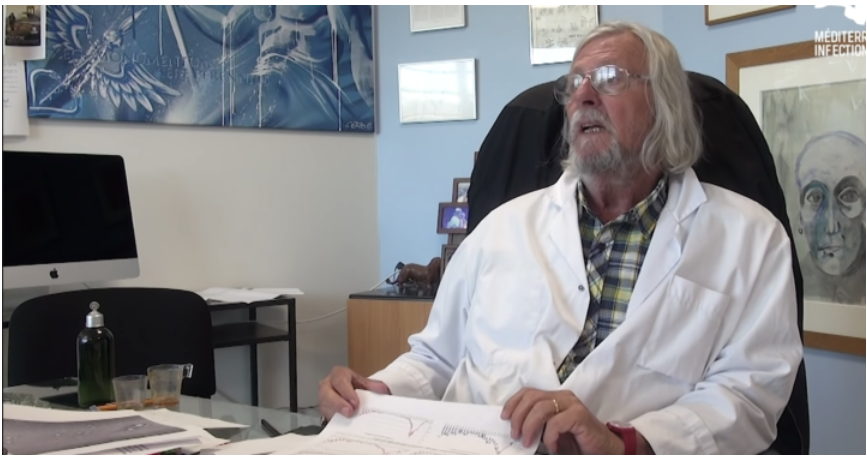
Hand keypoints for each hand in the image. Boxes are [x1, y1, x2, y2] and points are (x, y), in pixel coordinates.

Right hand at [318, 366, 389, 420]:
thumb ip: (372, 386)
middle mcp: (327, 384)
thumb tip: (384, 389)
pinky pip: (325, 414)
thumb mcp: (362, 383)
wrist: (346, 394)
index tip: (355, 403)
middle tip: (350, 412)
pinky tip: (343, 424)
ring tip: (347, 419)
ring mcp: (322, 397)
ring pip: (324, 404)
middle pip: (327, 392)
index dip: (346, 392)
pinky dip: (334, 419)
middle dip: (338, 403)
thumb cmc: (354, 387)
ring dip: (336, 412)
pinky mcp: (323, 409)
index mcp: (338, 374)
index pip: (340, 380)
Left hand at [501, 387, 623, 454]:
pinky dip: (549, 436)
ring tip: (527, 442)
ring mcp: (572, 404)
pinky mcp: (580, 415)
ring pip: (541, 407)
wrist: (603, 449)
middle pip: (532, 397)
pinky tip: (551, 446)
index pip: (528, 392)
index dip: (513, 403)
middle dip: (518, 416)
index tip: (504, 417)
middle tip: (515, 434)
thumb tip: (513, 428)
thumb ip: (536, 426)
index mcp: (554, 397)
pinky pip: (557, 422)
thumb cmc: (576, 442)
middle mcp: (562, 397)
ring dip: (530, 426)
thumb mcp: (550, 432)